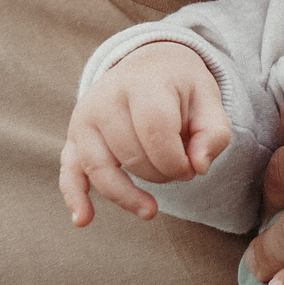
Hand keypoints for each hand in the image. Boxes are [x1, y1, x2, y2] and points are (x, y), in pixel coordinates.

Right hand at [59, 42, 230, 226]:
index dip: (177, 161)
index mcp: (143, 83)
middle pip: (131, 155)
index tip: (192, 167)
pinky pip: (69, 171)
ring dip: (127, 195)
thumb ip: (214, 133)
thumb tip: (199, 167)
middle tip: (178, 169)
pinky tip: (83, 219)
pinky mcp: (74, 138)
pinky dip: (75, 196)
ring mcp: (85, 119)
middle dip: (161, 174)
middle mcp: (106, 98)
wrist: (148, 65)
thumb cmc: (181, 88)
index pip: (155, 132)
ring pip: (100, 169)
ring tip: (150, 210)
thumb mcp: (209, 100)